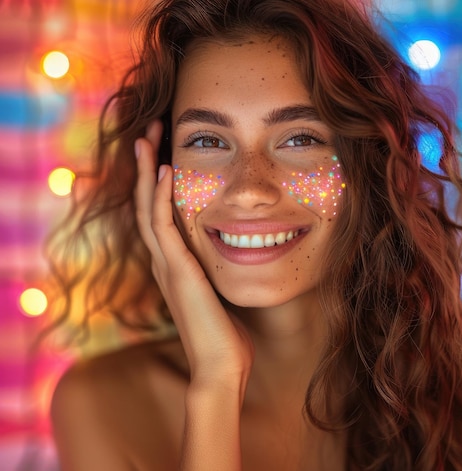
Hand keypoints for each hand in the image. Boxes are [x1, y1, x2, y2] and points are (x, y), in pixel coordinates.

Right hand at [134, 120, 253, 391]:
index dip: (157, 183)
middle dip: (146, 167)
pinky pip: (163, 227)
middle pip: (147, 203)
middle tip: (148, 132)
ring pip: (147, 208)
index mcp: (176, 265)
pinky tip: (163, 171)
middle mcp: (166, 261)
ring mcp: (168, 266)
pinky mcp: (178, 271)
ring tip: (146, 137)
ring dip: (146, 171)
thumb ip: (219, 274)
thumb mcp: (221, 295)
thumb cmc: (226, 337)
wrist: (220, 368)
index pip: (160, 215)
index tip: (165, 152)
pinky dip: (161, 197)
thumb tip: (240, 258)